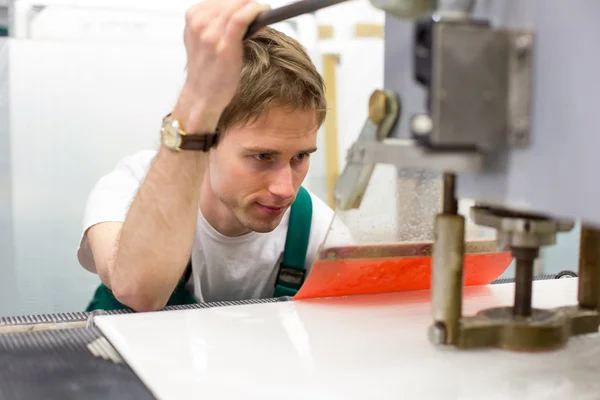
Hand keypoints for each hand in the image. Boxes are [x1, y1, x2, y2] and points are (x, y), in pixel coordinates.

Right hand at [174, 0, 270, 132]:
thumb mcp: (203, 39)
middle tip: (260, 11)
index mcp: (192, 18)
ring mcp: (210, 34)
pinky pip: (241, 18)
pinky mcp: (224, 46)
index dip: (238, 1)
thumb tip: (240, 9)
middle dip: (247, 4)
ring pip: (237, 7)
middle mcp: (199, 24)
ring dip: (254, 8)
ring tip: (262, 14)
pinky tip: (263, 13)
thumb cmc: (207, 70)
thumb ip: (214, 22)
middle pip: (230, 1)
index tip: (249, 6)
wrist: (202, 95)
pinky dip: (255, 12)